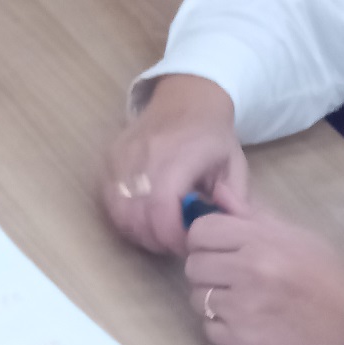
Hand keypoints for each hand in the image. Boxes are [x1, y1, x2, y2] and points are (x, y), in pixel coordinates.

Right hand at [102, 73, 248, 255]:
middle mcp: (144, 156)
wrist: (186, 99)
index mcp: (178, 156)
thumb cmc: (212, 137)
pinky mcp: (109, 159)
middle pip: (136, 217)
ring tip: (159, 232)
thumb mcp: (234, 165)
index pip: (162, 210)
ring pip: (118, 213)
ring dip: (138, 232)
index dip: (171, 237)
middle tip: (173, 243)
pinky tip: (144, 217)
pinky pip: (109, 201)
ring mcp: (122, 157)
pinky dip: (124, 217)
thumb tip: (223, 228)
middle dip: (156, 240)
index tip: (187, 244)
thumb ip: (232, 199)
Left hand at [184, 194, 343, 344]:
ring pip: (196, 299)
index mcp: (262, 240)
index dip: (205, 242)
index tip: (220, 252)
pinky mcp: (242, 342)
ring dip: (214, 303)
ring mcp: (243, 308)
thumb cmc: (328, 280)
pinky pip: (208, 330)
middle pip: (193, 266)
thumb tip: (216, 191)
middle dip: (208, 274)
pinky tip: (249, 326)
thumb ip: (252, 215)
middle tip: (233, 282)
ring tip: (245, 305)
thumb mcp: (297, 237)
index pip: (200, 231)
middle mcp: (250, 270)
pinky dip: (223, 331)